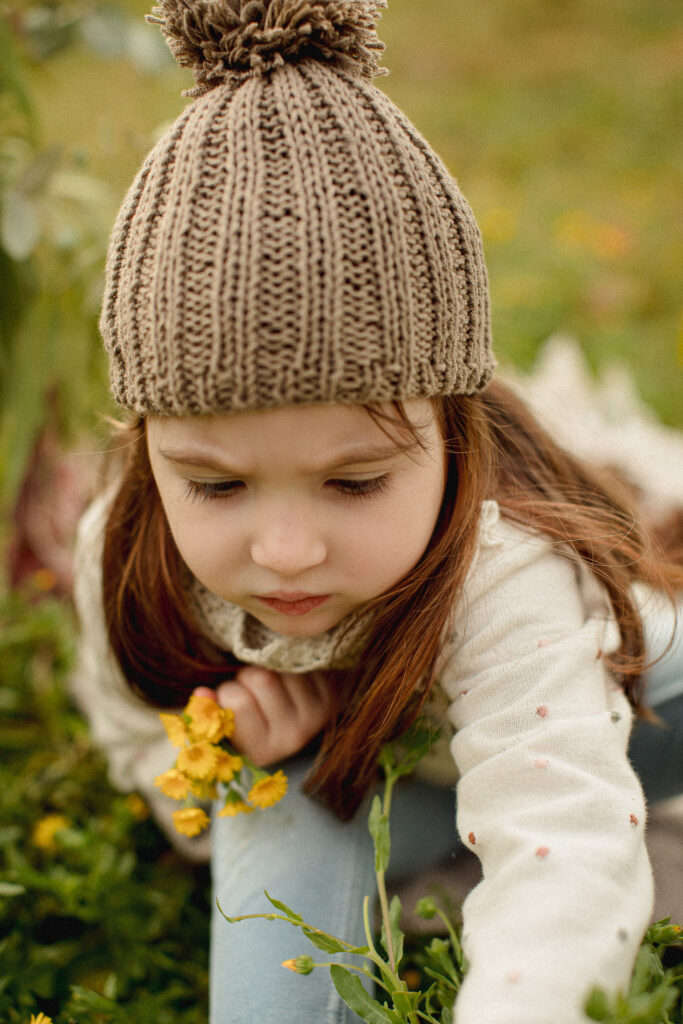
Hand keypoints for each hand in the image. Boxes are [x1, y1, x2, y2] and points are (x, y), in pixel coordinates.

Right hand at [193, 667, 331, 766]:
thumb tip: (202, 693)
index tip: (230, 697)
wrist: (295, 731)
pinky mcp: (330, 699)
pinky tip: (286, 678)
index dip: (227, 691)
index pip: (237, 701)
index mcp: (260, 751)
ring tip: (268, 681)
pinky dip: (290, 665)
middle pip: (261, 678)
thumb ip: (208, 713)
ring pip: (283, 667)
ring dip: (270, 667)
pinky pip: (303, 664)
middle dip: (247, 675)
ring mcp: (314, 718)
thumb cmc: (252, 726)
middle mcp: (291, 738)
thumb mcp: (226, 729)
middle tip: (249, 686)